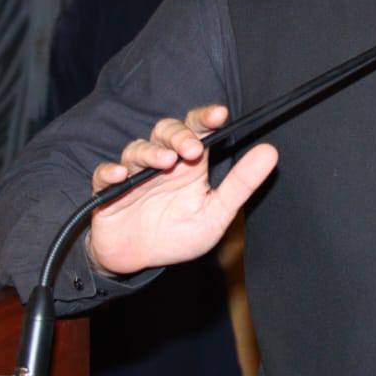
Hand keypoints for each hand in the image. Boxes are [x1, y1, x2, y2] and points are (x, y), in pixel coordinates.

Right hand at [86, 104, 277, 275]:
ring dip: (151, 152)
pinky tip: (121, 175)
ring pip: (138, 149)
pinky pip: (105, 175)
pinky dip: (111, 172)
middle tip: (193, 148)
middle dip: (180, 135)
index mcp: (189, 164)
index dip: (206, 118)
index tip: (220, 114)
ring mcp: (133, 174)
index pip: (198, 130)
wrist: (138, 261)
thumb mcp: (215, 214)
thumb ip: (240, 185)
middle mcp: (161, 162)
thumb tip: (270, 152)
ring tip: (166, 161)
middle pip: (167, 131)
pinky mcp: (107, 191)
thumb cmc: (178, 234)